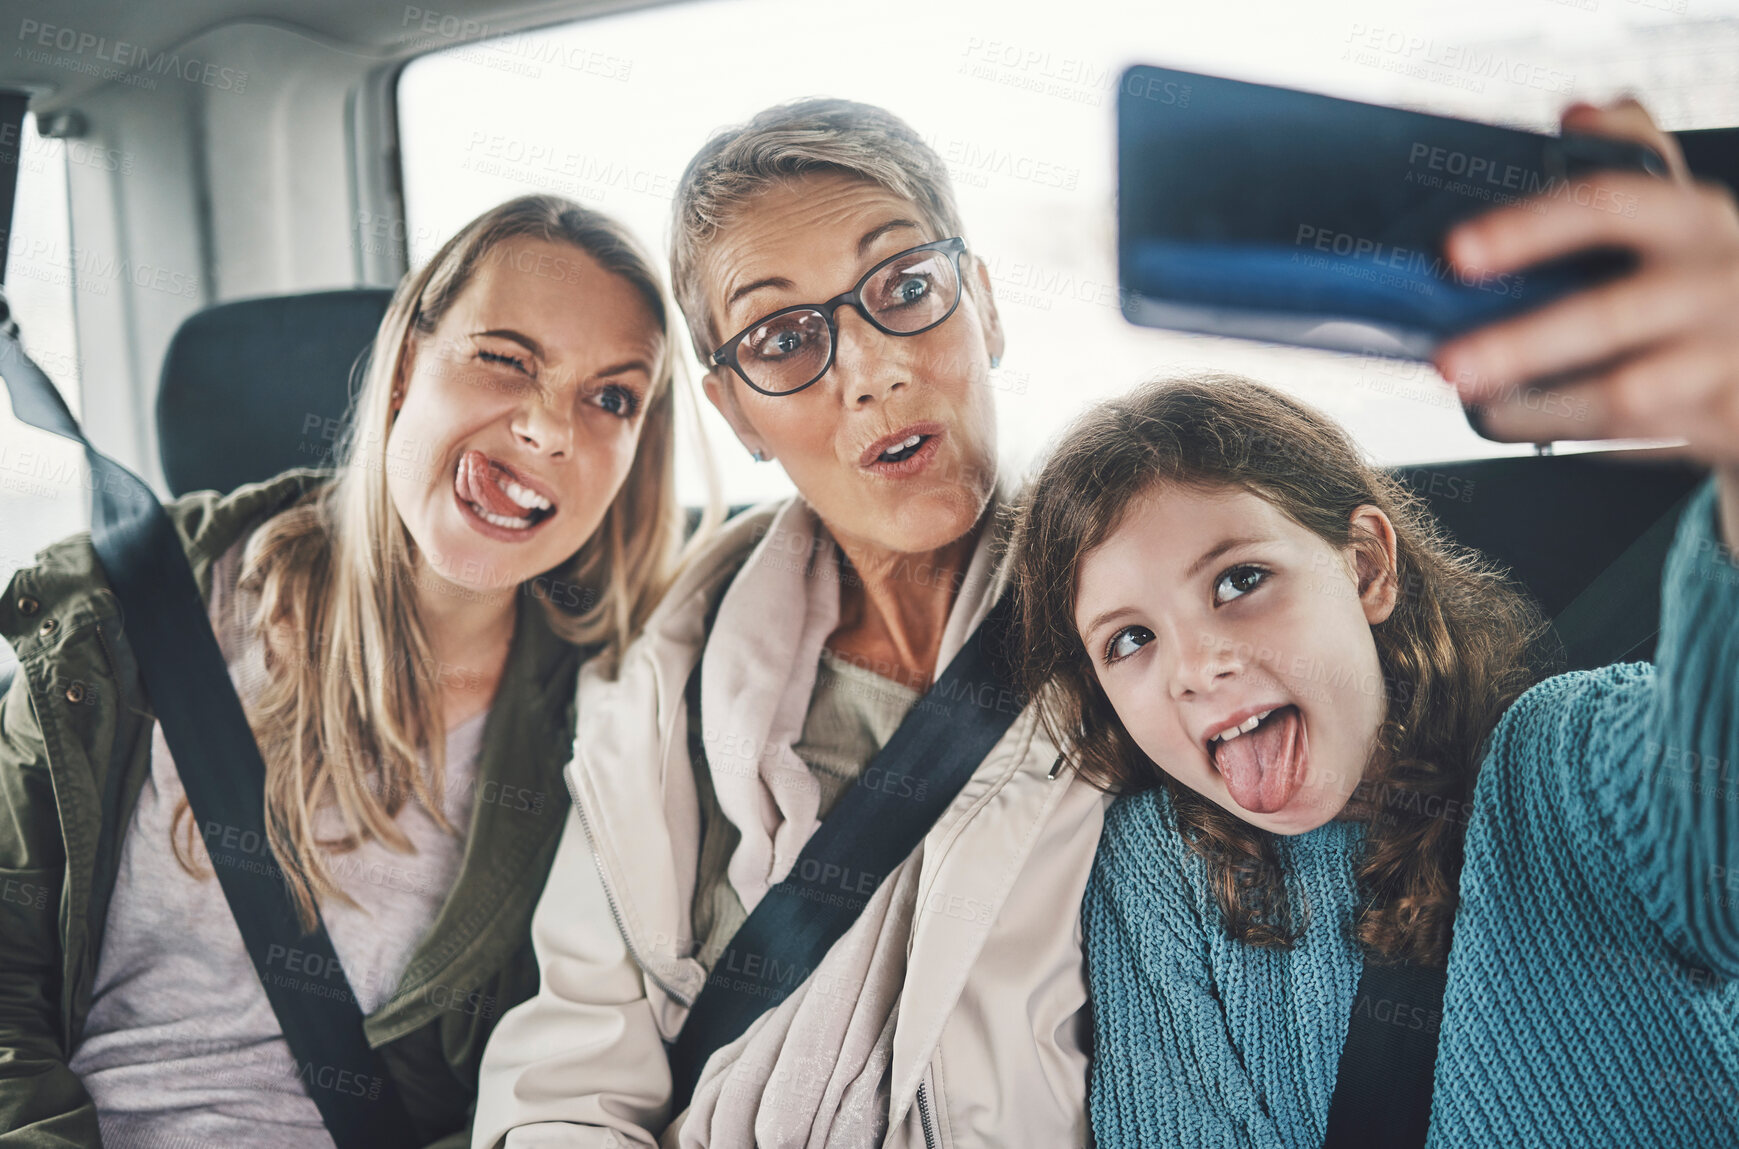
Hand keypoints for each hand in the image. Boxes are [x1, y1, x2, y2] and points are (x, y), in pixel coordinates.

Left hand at [1434, 99, 1738, 475]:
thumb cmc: (1705, 279)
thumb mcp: (1680, 213)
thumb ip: (1631, 154)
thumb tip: (1579, 112)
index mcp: (1692, 219)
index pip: (1608, 206)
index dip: (1528, 227)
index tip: (1456, 251)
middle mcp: (1715, 282)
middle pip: (1609, 315)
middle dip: (1520, 343)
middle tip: (1449, 363)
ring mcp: (1723, 354)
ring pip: (1624, 391)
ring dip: (1541, 405)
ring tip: (1483, 405)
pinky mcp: (1725, 414)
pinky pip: (1638, 435)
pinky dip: (1575, 432)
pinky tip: (1526, 421)